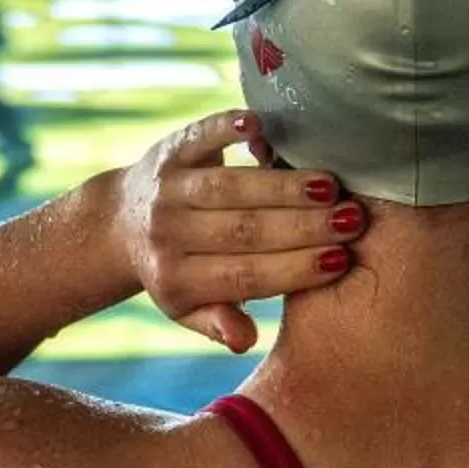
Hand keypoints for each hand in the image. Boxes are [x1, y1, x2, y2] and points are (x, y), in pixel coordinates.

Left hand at [109, 110, 367, 352]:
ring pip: (229, 187)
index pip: (243, 276)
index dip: (294, 269)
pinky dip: (227, 128)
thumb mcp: (188, 308)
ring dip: (283, 186)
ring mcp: (166, 189)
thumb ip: (218, 322)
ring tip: (331, 187)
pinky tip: (261, 126)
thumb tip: (244, 341)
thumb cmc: (172, 270)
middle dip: (302, 226)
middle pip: (242, 230)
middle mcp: (167, 233)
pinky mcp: (169, 150)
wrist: (116, 224)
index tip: (341, 260)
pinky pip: (200, 137)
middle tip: (352, 220)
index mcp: (176, 281)